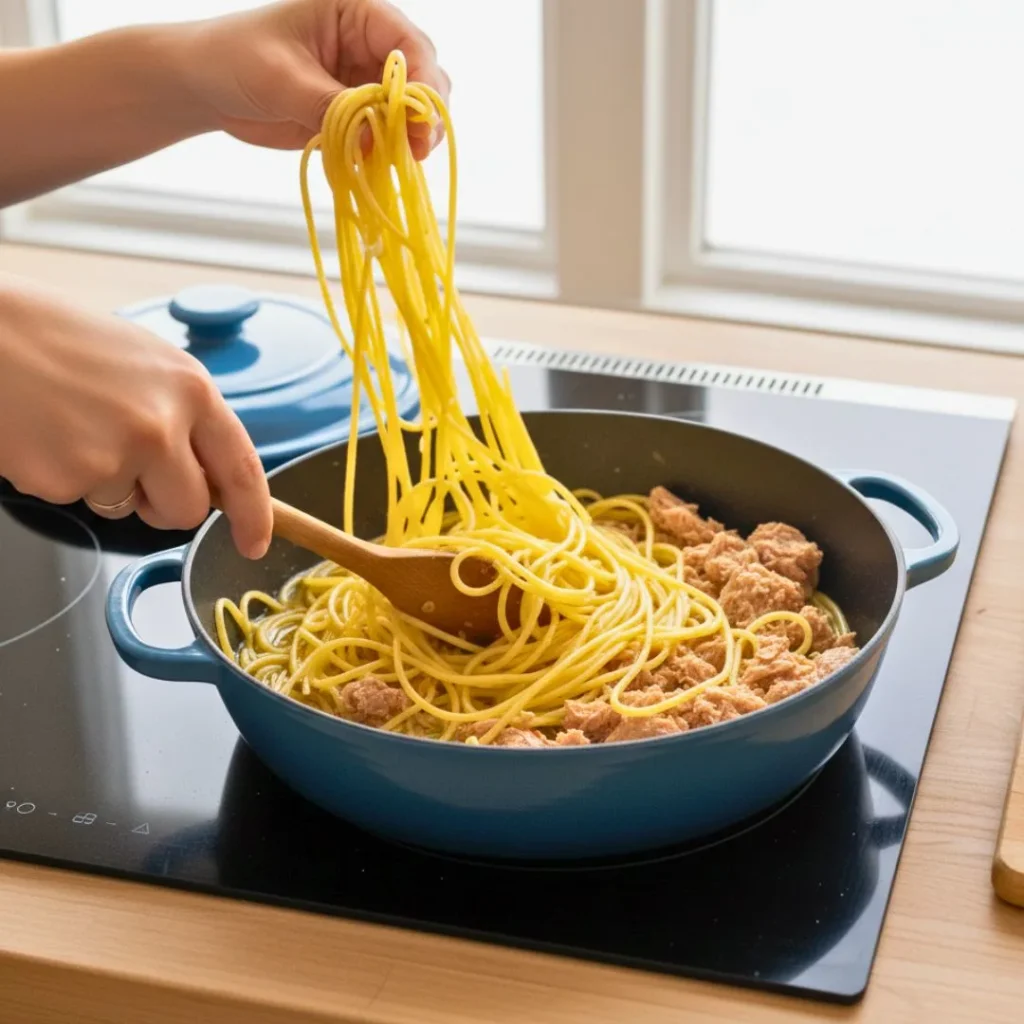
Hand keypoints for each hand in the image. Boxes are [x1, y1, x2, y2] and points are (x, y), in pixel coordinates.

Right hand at [0, 275, 272, 558]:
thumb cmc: (59, 339)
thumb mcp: (146, 364)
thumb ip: (184, 416)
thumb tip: (204, 473)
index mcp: (191, 390)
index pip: (242, 468)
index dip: (253, 515)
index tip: (254, 542)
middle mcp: (163, 425)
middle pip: (188, 509)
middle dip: (164, 506)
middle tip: (131, 470)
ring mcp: (115, 456)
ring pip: (130, 510)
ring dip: (108, 487)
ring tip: (75, 428)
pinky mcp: (66, 479)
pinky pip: (79, 501)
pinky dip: (62, 479)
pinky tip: (45, 435)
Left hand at [181, 0, 450, 157]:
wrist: (206, 86)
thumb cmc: (234, 60)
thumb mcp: (282, 79)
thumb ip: (331, 106)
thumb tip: (376, 139)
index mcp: (357, 13)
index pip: (409, 45)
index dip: (422, 84)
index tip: (418, 123)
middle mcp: (369, 44)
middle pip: (422, 79)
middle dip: (423, 116)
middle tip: (417, 152)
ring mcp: (365, 81)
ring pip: (409, 111)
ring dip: (409, 139)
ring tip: (398, 163)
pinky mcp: (357, 114)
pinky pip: (385, 135)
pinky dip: (387, 153)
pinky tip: (378, 168)